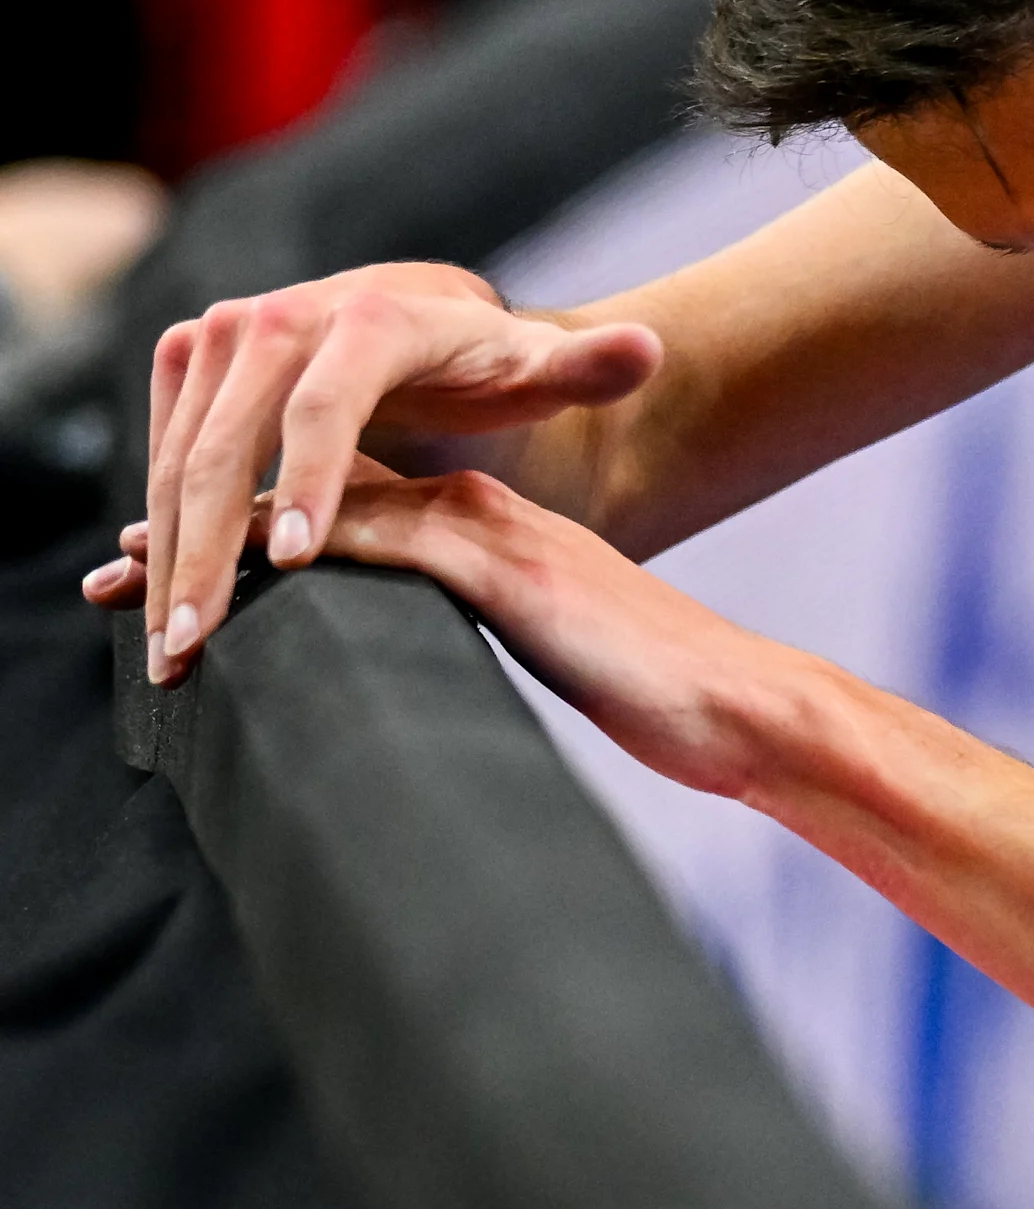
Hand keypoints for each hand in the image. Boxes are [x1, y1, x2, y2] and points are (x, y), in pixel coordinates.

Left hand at [86, 455, 792, 797]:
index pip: (344, 515)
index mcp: (492, 532)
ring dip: (220, 542)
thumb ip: (485, 642)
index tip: (167, 574)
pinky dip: (292, 553)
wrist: (745, 706)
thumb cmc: (665, 701)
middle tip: (113, 574)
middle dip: (206, 532)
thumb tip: (414, 690)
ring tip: (130, 585)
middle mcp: (481, 512)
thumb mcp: (554, 662)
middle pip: (312, 502)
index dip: (251, 535)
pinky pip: (373, 542)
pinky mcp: (502, 565)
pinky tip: (227, 579)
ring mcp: (491, 531)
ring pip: (324, 514)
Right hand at [125, 263, 660, 682]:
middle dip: (202, 546)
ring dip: (162, 552)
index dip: (305, 482)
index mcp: (370, 317)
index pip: (324, 408)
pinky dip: (150, 524)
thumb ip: (591, 369)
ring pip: (177, 454)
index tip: (289, 558)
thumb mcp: (543, 371)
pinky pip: (158, 448)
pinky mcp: (192, 361)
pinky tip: (150, 600)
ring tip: (169, 647)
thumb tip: (643, 353)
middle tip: (195, 642)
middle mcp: (281, 314)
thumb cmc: (494, 367)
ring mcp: (226, 334)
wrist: (431, 323)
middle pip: (225, 441)